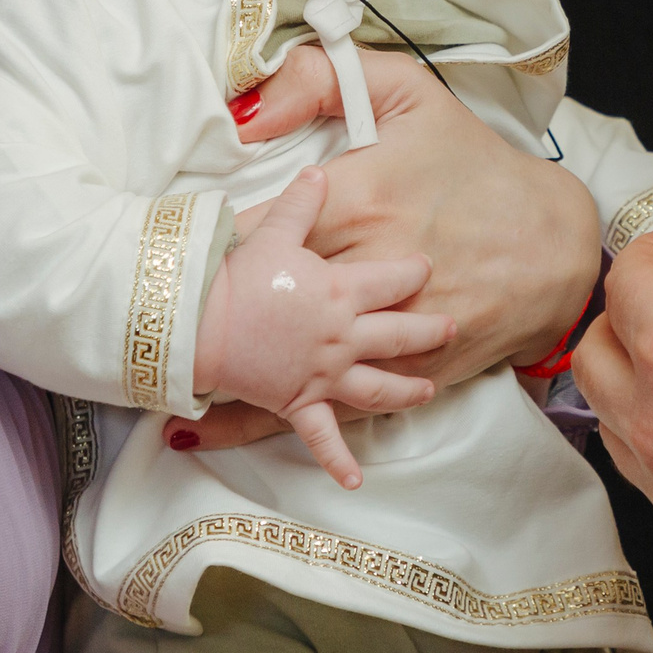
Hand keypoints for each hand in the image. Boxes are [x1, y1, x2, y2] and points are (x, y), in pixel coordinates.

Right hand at [192, 168, 446, 487]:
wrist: (200, 321)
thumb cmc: (238, 276)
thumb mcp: (275, 232)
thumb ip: (302, 202)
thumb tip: (318, 173)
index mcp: (342, 292)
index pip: (393, 280)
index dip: (413, 272)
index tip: (427, 267)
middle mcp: (343, 336)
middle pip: (400, 335)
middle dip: (431, 330)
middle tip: (452, 327)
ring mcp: (325, 373)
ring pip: (378, 387)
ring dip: (405, 391)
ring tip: (427, 393)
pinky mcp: (299, 402)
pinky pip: (323, 438)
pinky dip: (339, 462)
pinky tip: (356, 480)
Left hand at [193, 47, 602, 453]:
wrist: (556, 238)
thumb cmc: (477, 163)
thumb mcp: (410, 95)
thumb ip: (325, 79)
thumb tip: (249, 109)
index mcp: (359, 203)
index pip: (260, 226)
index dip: (206, 243)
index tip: (157, 255)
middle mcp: (368, 273)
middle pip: (268, 302)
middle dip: (206, 317)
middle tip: (145, 324)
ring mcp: (391, 331)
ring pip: (297, 366)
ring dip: (234, 385)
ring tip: (170, 397)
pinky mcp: (414, 371)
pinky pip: (342, 404)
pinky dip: (286, 421)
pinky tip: (231, 434)